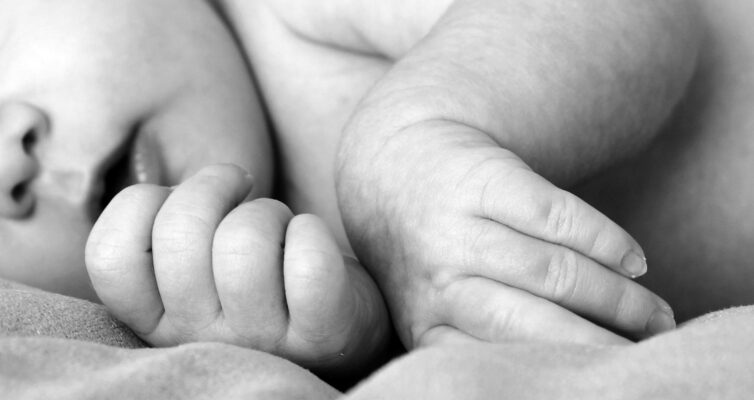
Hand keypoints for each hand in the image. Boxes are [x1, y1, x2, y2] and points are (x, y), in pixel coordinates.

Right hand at [86, 164, 389, 374]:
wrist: (338, 323)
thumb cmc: (260, 272)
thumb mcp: (198, 258)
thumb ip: (170, 227)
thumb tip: (161, 172)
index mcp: (157, 319)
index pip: (109, 257)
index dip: (141, 203)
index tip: (178, 197)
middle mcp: (201, 337)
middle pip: (180, 234)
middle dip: (213, 185)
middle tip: (240, 190)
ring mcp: (261, 340)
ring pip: (244, 242)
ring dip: (267, 212)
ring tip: (278, 227)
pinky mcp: (319, 334)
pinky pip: (309, 264)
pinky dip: (311, 232)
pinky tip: (308, 241)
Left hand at [339, 125, 674, 347]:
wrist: (401, 166)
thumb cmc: (437, 250)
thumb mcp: (440, 302)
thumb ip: (488, 332)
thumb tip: (578, 367)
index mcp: (426, 325)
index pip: (496, 360)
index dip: (556, 373)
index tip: (601, 381)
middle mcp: (438, 280)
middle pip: (533, 323)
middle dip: (600, 344)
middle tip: (647, 353)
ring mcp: (459, 227)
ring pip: (554, 272)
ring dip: (617, 298)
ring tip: (656, 315)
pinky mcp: (485, 178)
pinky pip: (558, 216)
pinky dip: (606, 241)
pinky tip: (635, 262)